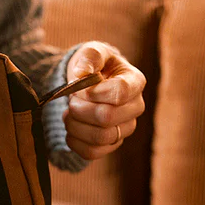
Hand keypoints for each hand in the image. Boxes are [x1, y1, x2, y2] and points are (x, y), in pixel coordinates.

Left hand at [62, 41, 145, 160]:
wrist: (85, 84)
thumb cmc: (92, 66)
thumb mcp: (91, 52)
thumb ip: (90, 56)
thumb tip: (83, 73)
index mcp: (135, 82)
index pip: (121, 92)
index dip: (95, 92)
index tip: (82, 87)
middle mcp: (135, 107)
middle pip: (107, 117)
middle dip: (81, 108)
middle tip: (71, 100)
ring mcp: (124, 128)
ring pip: (100, 137)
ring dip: (75, 125)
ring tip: (69, 113)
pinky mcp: (110, 144)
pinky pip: (92, 152)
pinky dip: (74, 141)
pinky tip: (70, 127)